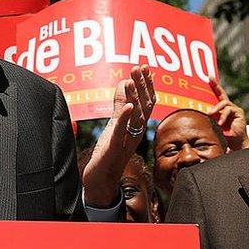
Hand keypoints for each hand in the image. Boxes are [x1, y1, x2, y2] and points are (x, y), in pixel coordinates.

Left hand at [82, 65, 155, 206]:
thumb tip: (124, 82)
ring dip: (134, 97)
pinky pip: (122, 132)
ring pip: (135, 118)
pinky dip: (126, 118)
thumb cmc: (108, 153)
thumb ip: (120, 105)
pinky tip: (129, 106)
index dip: (147, 84)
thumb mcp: (114, 125)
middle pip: (144, 107)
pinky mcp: (114, 150)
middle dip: (142, 86)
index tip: (144, 67)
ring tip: (131, 79)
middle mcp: (136, 133)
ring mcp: (126, 142)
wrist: (101, 181)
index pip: (147, 102)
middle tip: (139, 67)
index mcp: (136, 127)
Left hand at [207, 78, 248, 150]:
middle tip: (209, 79)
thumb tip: (198, 113)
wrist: (235, 143)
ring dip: (216, 109)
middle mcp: (229, 107)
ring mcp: (235, 109)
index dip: (214, 85)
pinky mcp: (239, 112)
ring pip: (224, 103)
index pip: (218, 95)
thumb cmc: (224, 135)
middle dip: (216, 85)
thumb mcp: (213, 125)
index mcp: (222, 109)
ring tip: (210, 114)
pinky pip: (229, 110)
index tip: (209, 77)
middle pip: (222, 93)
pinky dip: (223, 116)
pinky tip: (220, 123)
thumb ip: (209, 118)